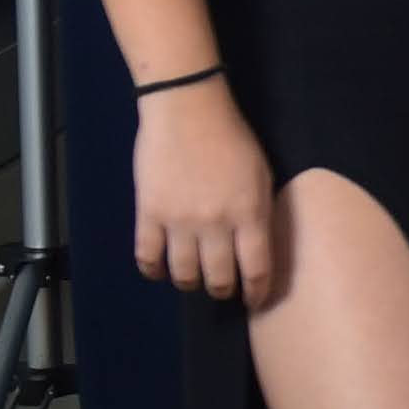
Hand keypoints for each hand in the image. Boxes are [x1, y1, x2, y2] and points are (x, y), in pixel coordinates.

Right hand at [131, 80, 282, 304]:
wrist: (187, 108)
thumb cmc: (232, 137)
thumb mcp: (262, 175)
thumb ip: (260, 214)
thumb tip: (259, 249)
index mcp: (250, 214)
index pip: (257, 271)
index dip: (257, 293)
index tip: (254, 300)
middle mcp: (216, 224)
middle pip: (218, 279)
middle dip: (222, 290)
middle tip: (221, 288)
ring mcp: (180, 221)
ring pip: (183, 274)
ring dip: (189, 282)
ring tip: (192, 277)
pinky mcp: (149, 213)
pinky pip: (147, 257)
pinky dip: (153, 270)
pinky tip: (159, 269)